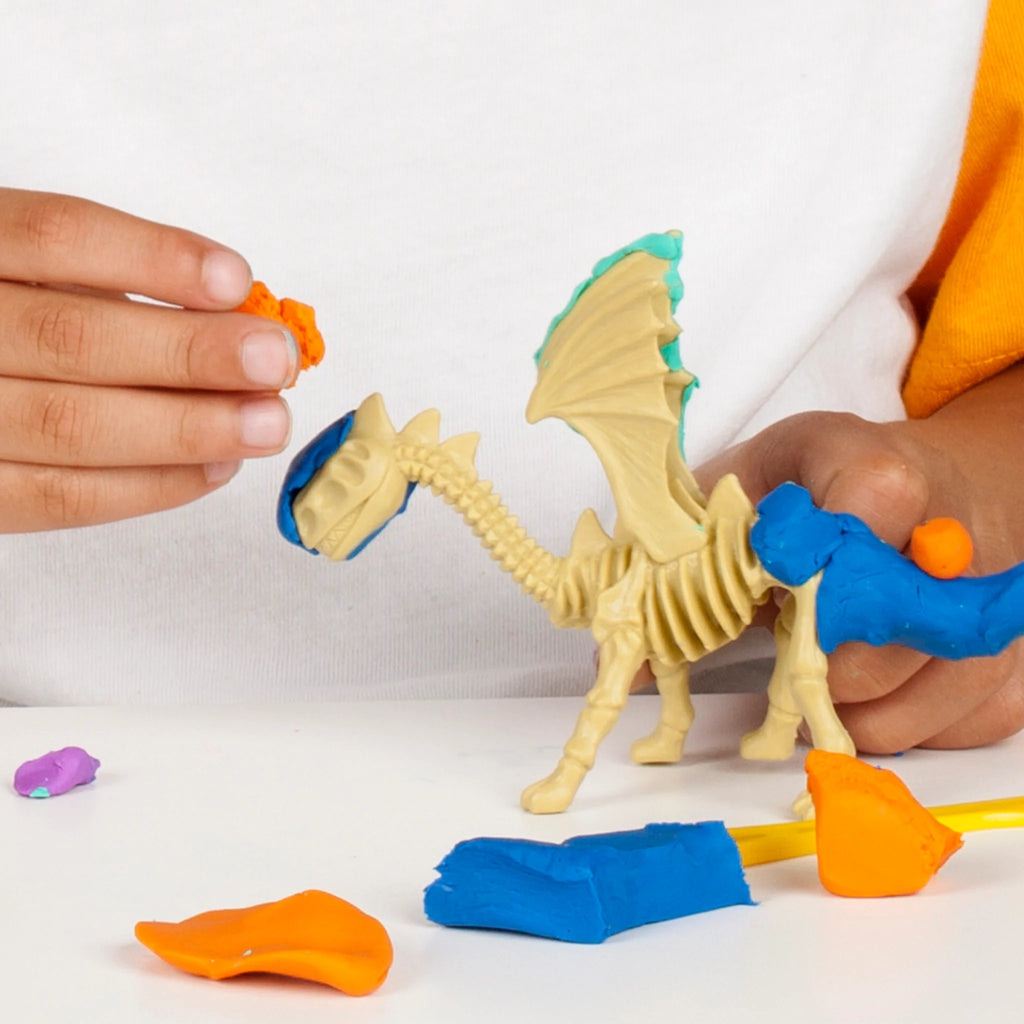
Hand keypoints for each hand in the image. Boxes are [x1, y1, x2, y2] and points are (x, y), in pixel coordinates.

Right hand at [0, 188, 298, 531]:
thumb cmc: (12, 317)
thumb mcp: (39, 273)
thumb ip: (116, 285)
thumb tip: (240, 320)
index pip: (56, 237)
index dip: (154, 259)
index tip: (237, 279)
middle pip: (73, 338)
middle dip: (191, 353)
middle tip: (275, 361)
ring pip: (72, 426)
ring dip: (188, 427)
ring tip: (265, 422)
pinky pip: (61, 498)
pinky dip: (150, 485)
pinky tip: (216, 466)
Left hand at [697, 362, 1023, 753]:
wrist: (940, 482)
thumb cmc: (830, 483)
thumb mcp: (752, 478)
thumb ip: (691, 544)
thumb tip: (630, 656)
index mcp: (883, 470)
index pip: (875, 501)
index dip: (816, 558)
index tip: (774, 587)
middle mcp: (956, 536)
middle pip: (890, 622)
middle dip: (816, 652)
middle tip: (783, 645)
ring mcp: (990, 603)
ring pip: (931, 686)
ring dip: (852, 707)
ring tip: (812, 684)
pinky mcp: (1010, 656)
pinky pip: (968, 721)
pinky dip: (906, 729)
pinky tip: (864, 703)